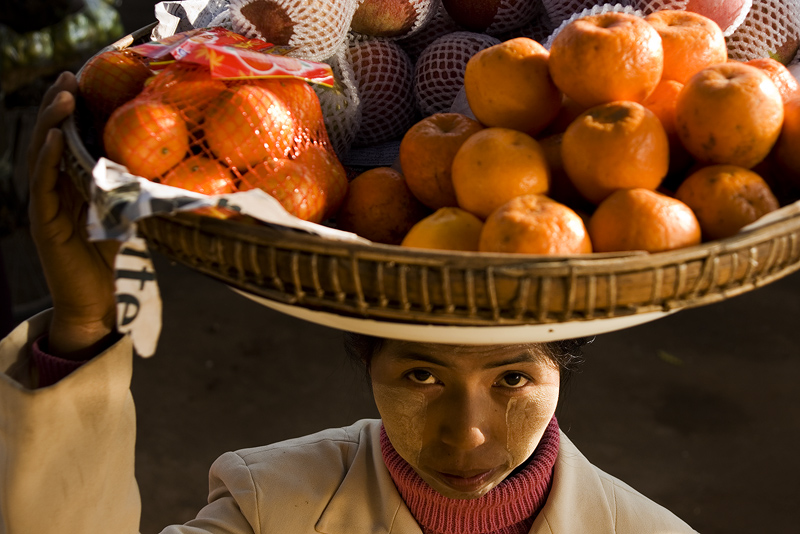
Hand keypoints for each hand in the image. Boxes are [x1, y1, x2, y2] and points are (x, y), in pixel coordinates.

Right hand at [28, 72, 120, 358]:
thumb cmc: (105, 254)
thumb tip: (157, 162)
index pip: (64, 137)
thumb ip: (125, 186)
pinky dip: (48, 159)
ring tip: (63, 97)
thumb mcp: (119, 211)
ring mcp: (44, 204)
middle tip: (69, 76)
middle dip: (56, 105)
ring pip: (41, 155)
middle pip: (48, 138)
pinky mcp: (44, 223)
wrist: (92, 299)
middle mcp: (50, 187)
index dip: (68, 109)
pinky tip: (56, 138)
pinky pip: (42, 185)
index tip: (81, 78)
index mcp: (66, 181)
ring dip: (50, 124)